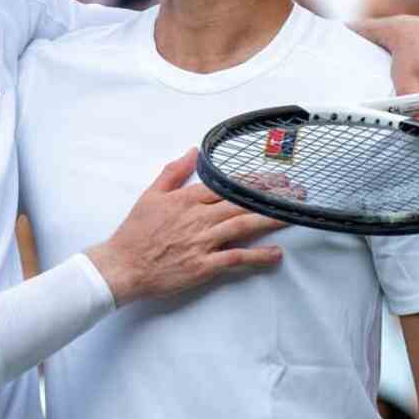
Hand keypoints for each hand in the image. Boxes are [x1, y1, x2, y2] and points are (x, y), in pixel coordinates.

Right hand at [85, 149, 283, 305]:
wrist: (123, 266)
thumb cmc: (135, 232)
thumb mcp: (151, 195)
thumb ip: (173, 172)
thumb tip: (192, 152)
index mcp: (187, 199)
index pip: (226, 184)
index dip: (253, 180)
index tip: (275, 177)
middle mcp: (199, 218)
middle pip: (241, 202)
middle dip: (271, 196)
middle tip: (296, 192)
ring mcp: (203, 242)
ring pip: (244, 226)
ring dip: (271, 220)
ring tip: (293, 215)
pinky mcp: (204, 266)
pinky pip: (236, 258)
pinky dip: (257, 256)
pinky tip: (275, 254)